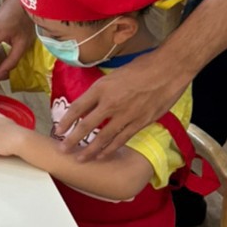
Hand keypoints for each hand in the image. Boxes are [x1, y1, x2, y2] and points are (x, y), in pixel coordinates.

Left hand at [57, 49, 188, 157]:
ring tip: (80, 159)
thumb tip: (91, 103)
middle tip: (63, 150)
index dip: (66, 121)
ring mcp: (125, 115)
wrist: (169, 70)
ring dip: (90, 150)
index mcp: (102, 88)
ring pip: (103, 137)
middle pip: (86, 126)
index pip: (78, 107)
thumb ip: (102, 90)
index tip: (58, 130)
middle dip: (73, 140)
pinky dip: (110, 149)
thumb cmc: (143, 67)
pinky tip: (101, 155)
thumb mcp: (115, 74)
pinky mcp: (139, 123)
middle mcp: (110, 103)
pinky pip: (121, 139)